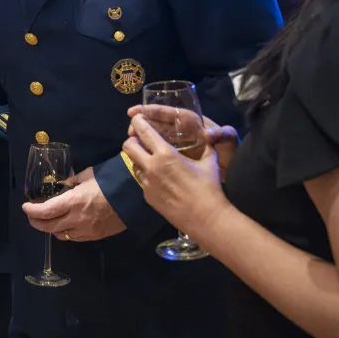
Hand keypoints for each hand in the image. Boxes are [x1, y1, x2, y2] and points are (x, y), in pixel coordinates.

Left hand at [21, 168, 125, 241]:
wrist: (133, 196)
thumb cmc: (109, 181)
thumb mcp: (86, 176)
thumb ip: (70, 183)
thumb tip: (59, 187)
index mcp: (73, 202)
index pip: (45, 211)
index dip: (32, 211)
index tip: (26, 207)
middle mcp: (77, 219)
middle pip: (49, 227)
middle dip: (36, 222)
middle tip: (31, 216)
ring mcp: (86, 230)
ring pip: (60, 236)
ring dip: (51, 228)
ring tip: (48, 220)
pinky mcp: (95, 236)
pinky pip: (74, 238)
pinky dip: (65, 232)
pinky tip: (65, 225)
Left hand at [123, 114, 229, 236]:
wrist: (206, 219)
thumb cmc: (210, 188)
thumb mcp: (210, 161)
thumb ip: (206, 146)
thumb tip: (209, 136)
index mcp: (166, 154)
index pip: (144, 132)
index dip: (138, 122)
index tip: (137, 118)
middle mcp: (151, 167)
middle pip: (128, 146)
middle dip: (132, 140)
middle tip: (141, 140)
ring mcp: (147, 183)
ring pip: (134, 164)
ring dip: (139, 159)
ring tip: (152, 160)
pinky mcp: (147, 197)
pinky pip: (142, 181)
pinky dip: (148, 176)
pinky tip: (161, 180)